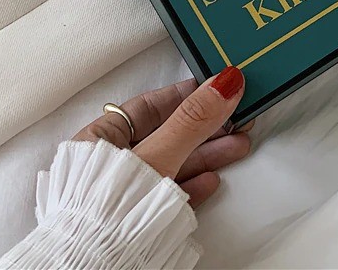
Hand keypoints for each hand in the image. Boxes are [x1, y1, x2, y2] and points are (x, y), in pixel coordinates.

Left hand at [73, 66, 249, 206]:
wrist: (99, 268)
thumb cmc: (108, 212)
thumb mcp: (158, 155)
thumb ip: (191, 121)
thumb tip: (221, 85)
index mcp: (100, 140)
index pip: (147, 107)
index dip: (183, 95)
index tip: (212, 87)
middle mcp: (109, 165)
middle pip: (166, 135)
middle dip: (206, 126)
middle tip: (236, 116)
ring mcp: (124, 194)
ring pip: (173, 163)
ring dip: (208, 154)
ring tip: (238, 145)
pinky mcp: (137, 221)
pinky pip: (169, 194)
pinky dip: (193, 185)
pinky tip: (213, 180)